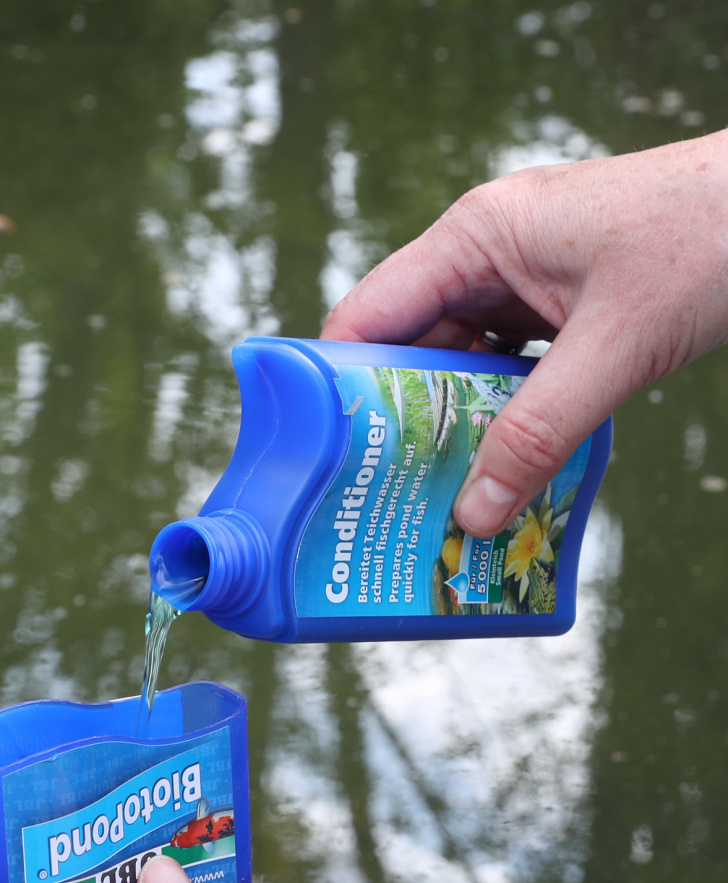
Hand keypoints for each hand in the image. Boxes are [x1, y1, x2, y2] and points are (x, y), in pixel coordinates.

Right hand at [321, 129, 727, 536]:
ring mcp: (523, 279)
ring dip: (454, 423)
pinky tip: (502, 462)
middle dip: (399, 420)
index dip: (339, 386)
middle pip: (409, 347)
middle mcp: (486, 254)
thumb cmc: (713, 238)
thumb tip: (473, 514)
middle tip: (387, 493)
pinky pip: (507, 367)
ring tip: (440, 490)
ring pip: (459, 363)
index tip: (325, 457)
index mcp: (476, 236)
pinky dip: (501, 413)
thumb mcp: (616, 347)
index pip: (367, 315)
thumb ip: (540, 433)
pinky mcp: (558, 305)